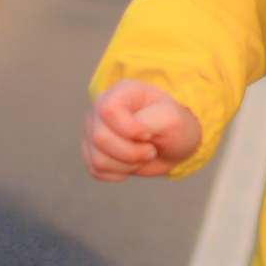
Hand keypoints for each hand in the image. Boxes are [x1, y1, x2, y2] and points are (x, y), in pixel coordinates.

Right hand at [83, 80, 201, 180]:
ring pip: (98, 158)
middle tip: (151, 150)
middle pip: (101, 138)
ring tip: (142, 155)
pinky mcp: (91, 151)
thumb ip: (149, 121)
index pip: (109, 110)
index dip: (128, 129)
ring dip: (127, 165)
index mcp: (121, 92)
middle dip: (131, 153)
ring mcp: (93, 129)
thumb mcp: (172, 119)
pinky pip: (96, 170)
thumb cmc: (174, 125)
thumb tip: (126, 135)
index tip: (149, 134)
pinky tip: (131, 164)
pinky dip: (119, 173)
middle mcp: (101, 108)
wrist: (173, 145)